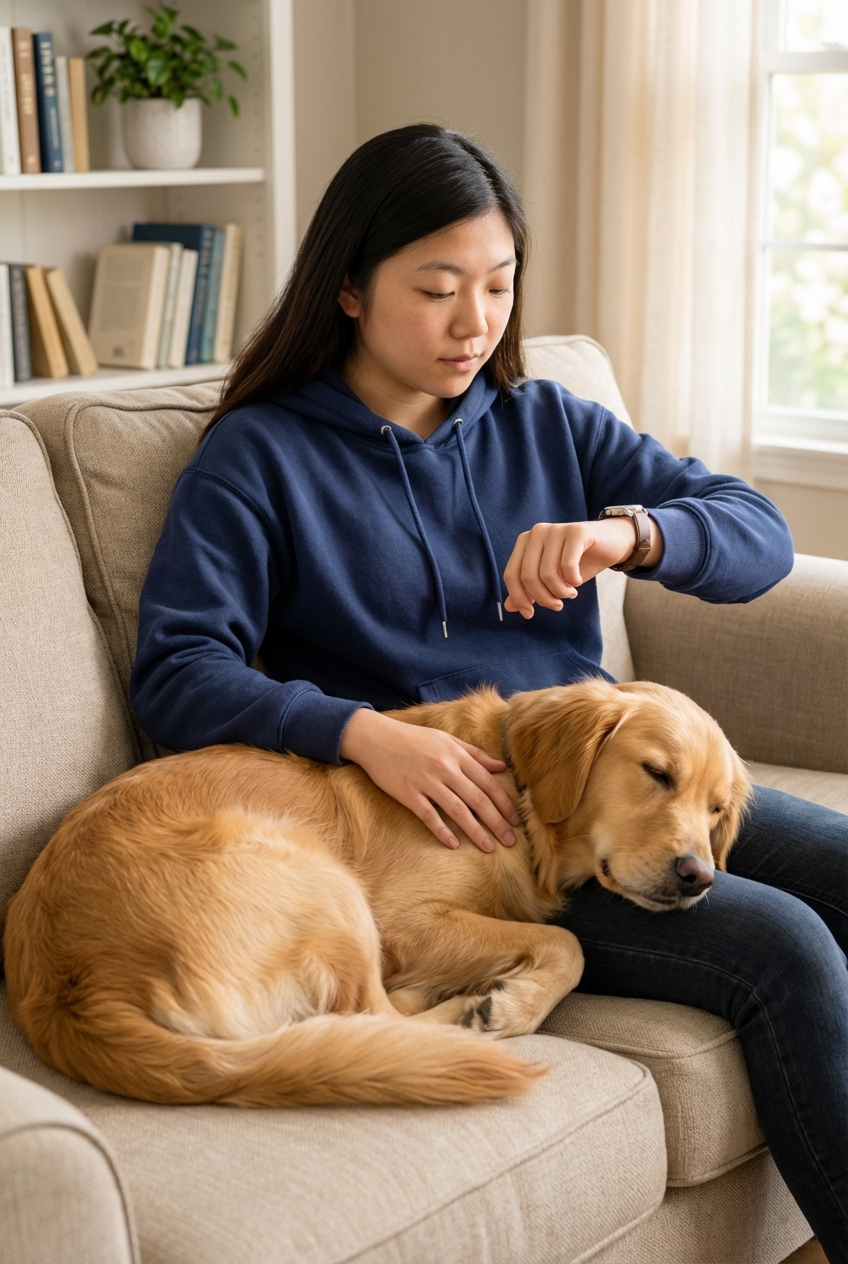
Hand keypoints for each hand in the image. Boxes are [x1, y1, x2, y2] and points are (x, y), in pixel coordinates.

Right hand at [339, 708, 520, 851]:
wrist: (376, 737)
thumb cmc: (414, 738)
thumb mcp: (447, 740)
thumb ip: (475, 754)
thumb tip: (501, 767)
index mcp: (457, 755)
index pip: (488, 783)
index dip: (504, 803)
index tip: (515, 820)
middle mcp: (445, 768)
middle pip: (477, 799)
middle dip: (497, 822)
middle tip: (510, 841)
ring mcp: (426, 781)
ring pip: (458, 811)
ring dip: (476, 831)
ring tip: (489, 847)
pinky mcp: (408, 794)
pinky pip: (429, 816)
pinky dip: (442, 831)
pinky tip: (454, 845)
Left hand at [503, 518, 662, 617]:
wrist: (612, 543)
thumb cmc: (579, 562)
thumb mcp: (552, 579)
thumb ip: (529, 590)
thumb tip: (509, 607)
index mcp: (526, 541)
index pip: (512, 574)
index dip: (519, 598)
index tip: (530, 614)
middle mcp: (537, 532)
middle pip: (528, 576)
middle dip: (543, 598)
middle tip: (558, 605)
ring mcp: (556, 529)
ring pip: (547, 573)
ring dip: (560, 592)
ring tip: (570, 594)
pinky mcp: (576, 531)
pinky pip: (567, 565)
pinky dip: (572, 580)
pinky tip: (577, 581)